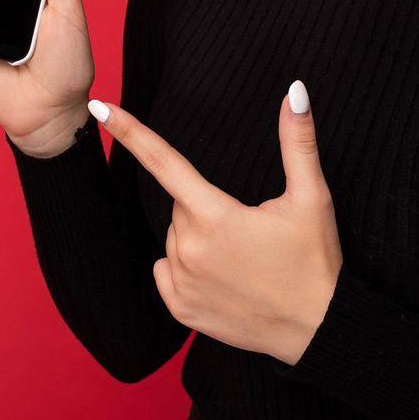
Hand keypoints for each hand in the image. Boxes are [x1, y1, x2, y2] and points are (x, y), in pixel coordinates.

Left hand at [90, 80, 342, 366]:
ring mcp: (182, 283)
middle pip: (180, 206)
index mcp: (214, 215)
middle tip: (249, 228)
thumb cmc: (315, 260)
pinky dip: (184, 269)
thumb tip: (296, 91)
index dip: (130, 131)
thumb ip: (298, 141)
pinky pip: (165, 272)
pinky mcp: (182, 310)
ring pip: (175, 239)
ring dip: (198, 239)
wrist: (319, 328)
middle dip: (206, 207)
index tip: (99, 107)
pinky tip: (219, 277)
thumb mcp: (312, 197)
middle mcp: (189, 248)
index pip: (163, 161)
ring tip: (242, 257)